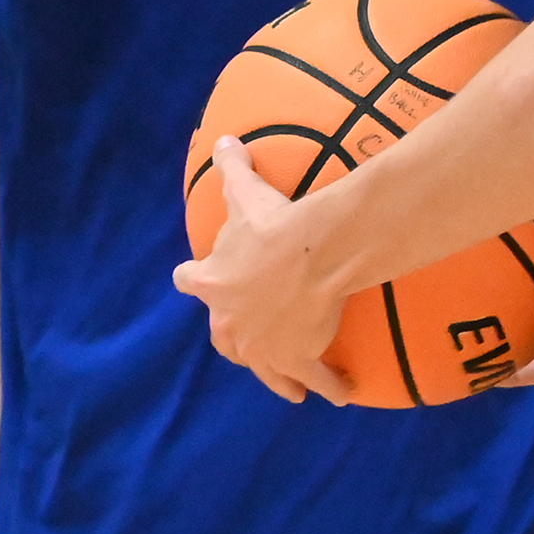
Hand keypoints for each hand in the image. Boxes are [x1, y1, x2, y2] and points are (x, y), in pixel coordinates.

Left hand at [168, 137, 351, 404]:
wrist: (310, 254)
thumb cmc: (272, 224)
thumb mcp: (245, 192)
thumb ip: (231, 168)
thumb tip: (224, 140)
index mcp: (212, 284)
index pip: (190, 282)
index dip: (194, 280)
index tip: (196, 280)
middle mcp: (230, 324)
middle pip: (224, 339)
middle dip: (234, 339)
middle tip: (248, 339)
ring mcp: (262, 348)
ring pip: (265, 371)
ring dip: (278, 378)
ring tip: (291, 388)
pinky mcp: (296, 360)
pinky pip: (315, 379)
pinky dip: (330, 386)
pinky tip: (343, 394)